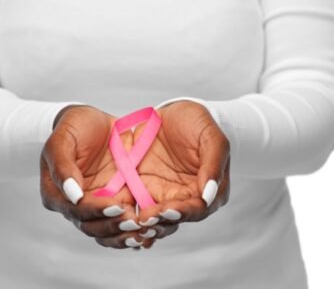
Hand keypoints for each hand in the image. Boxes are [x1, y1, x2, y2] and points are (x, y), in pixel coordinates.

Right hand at [40, 105, 177, 248]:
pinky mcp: (115, 200)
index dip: (95, 211)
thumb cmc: (74, 126)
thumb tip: (73, 195)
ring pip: (107, 230)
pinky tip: (148, 230)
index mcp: (56, 193)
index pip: (75, 210)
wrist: (94, 121)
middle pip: (91, 226)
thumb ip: (63, 166)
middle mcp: (75, 204)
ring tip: (142, 230)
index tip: (115, 207)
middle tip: (133, 221)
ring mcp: (96, 204)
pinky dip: (133, 229)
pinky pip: (122, 221)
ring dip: (124, 233)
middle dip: (112, 226)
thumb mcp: (63, 139)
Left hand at [132, 100, 230, 247]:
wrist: (173, 112)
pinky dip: (130, 213)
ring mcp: (164, 194)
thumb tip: (209, 195)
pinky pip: (137, 206)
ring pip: (155, 218)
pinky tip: (120, 216)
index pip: (198, 209)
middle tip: (146, 219)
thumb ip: (213, 165)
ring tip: (134, 220)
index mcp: (210, 191)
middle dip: (160, 221)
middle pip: (175, 219)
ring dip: (145, 222)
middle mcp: (187, 198)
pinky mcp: (144, 188)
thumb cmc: (198, 123)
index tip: (168, 211)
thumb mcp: (212, 138)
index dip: (184, 213)